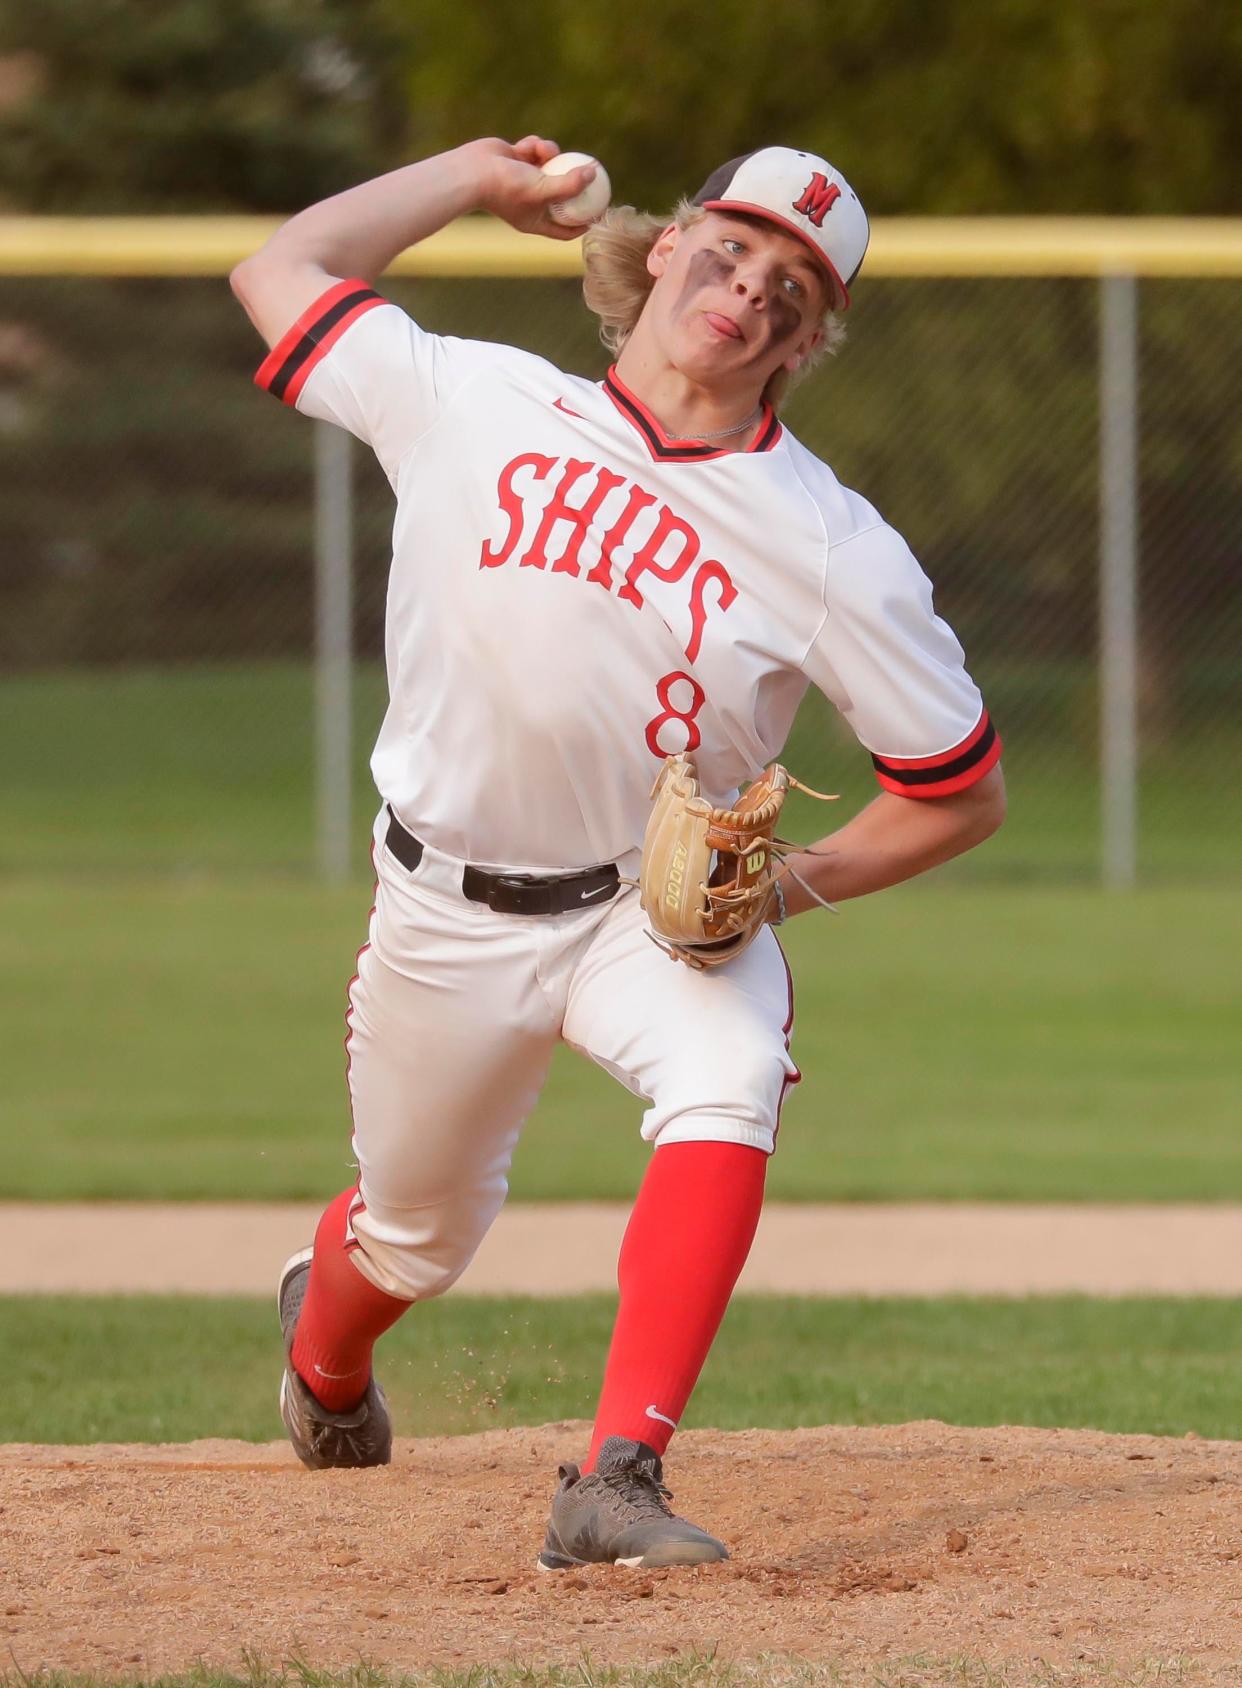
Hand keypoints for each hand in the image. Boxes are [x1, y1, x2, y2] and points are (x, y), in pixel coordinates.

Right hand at [468, 135, 598, 239]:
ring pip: (551, 166)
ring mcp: (524, 180)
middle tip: (594, 173)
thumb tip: (594, 173)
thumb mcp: (543, 189)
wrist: (472, 171)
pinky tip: (531, 144)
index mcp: (535, 220)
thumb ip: (570, 184)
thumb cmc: (506, 187)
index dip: (584, 223)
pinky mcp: (517, 160)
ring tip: (545, 150)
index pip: (565, 228)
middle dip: (576, 184)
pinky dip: (536, 146)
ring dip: (552, 154)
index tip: (600, 213)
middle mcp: (530, 202)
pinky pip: (536, 151)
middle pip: (562, 196)